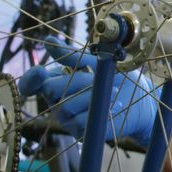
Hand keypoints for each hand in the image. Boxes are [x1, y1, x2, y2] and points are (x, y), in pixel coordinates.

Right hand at [17, 37, 156, 145]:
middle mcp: (57, 103)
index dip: (31, 79)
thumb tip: (49, 38)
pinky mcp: (82, 133)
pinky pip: (81, 121)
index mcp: (56, 84)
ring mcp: (68, 120)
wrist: (140, 100)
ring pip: (66, 106)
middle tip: (96, 78)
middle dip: (76, 80)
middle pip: (51, 90)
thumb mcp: (94, 63)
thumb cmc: (114, 79)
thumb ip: (71, 56)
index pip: (30, 85)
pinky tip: (114, 104)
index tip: (40, 70)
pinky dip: (99, 110)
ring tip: (111, 91)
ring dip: (90, 95)